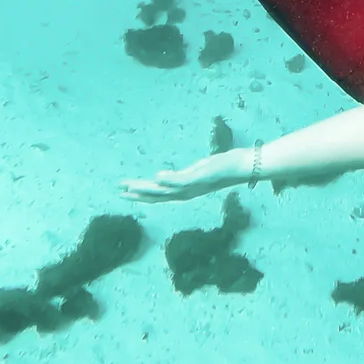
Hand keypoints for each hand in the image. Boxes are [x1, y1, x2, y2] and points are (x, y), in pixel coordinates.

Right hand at [121, 152, 247, 201]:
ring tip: (130, 186)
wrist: (243, 167)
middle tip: (120, 191)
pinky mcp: (201, 178)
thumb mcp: (200, 171)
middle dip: (138, 194)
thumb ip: (186, 175)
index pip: (160, 195)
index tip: (125, 192)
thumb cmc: (224, 167)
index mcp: (186, 190)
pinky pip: (181, 181)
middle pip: (158, 196)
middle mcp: (188, 192)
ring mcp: (193, 186)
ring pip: (165, 191)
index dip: (142, 195)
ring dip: (147, 189)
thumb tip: (173, 176)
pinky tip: (156, 176)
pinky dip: (168, 180)